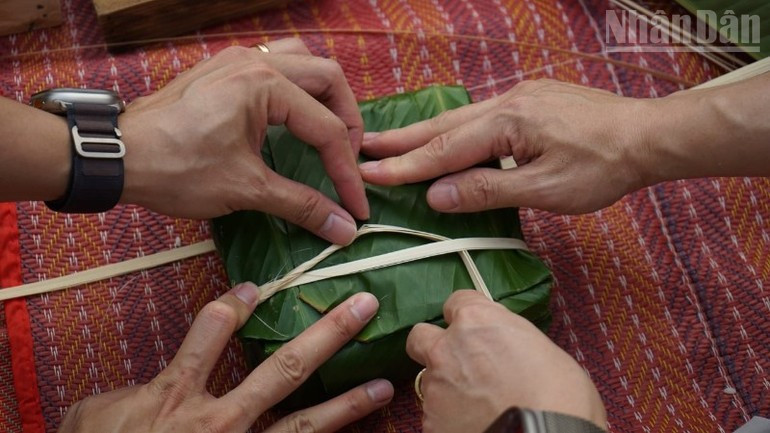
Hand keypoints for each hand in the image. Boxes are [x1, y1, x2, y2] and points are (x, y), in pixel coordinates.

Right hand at [58, 286, 393, 432]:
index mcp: (177, 392)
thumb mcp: (96, 415)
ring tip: (382, 385)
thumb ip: (127, 391)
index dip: (237, 304)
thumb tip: (142, 383)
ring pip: (302, 422)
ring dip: (345, 403)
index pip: (213, 331)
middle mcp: (219, 418)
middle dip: (327, 334)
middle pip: (283, 368)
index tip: (257, 286)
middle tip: (363, 308)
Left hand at [120, 38, 367, 244]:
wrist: (117, 157)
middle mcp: (256, 61)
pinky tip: (292, 116)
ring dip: (324, 95)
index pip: (326, 127)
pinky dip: (297, 89)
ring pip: (303, 62)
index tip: (356, 207)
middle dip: (348, 120)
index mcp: (265, 84)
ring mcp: (237, 61)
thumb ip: (302, 204)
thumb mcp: (245, 189)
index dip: (347, 171)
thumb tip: (343, 229)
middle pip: (328, 78)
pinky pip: (276, 65)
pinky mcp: (223, 71)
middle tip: (349, 159)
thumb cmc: (177, 169)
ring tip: (329, 131)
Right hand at [359, 79, 652, 213]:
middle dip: (403, 139)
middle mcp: (508, 101)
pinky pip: (482, 115)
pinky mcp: (534, 100)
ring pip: (462, 117)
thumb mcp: (544, 189)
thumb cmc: (602, 167)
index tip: (370, 173)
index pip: (445, 150)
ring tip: (394, 141)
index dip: (406, 166)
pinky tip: (449, 135)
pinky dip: (455, 128)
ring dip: (426, 132)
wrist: (650, 136)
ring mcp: (521, 97)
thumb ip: (487, 190)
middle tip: (365, 146)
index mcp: (507, 122)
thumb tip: (436, 196)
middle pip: (444, 125)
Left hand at [407, 290, 605, 432]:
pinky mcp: (431, 421)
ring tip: (480, 405)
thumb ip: (509, 339)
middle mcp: (447, 348)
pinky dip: (451, 418)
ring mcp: (435, 386)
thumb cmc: (560, 396)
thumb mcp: (541, 348)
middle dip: (435, 346)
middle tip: (458, 363)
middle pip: (420, 336)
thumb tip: (505, 348)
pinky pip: (436, 414)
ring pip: (429, 379)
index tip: (475, 329)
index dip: (466, 317)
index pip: (456, 302)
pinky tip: (477, 424)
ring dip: (448, 387)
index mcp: (476, 320)